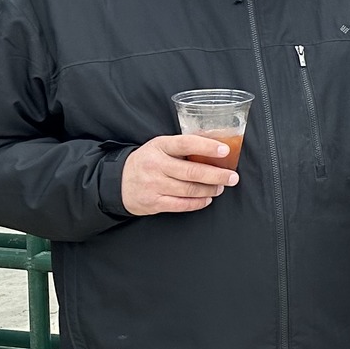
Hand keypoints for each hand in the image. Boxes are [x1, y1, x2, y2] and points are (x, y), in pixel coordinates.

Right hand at [121, 134, 237, 215]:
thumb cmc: (148, 161)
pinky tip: (207, 199)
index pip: (186, 144)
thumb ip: (183, 147)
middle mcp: (155, 165)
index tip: (225, 150)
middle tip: (233, 177)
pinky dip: (198, 202)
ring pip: (190, 189)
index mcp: (160, 146)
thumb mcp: (161, 147)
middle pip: (192, 171)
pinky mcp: (153, 202)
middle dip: (217, 175)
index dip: (207, 147)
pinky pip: (181, 204)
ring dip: (210, 190)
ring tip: (220, 187)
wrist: (116, 182)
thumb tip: (217, 147)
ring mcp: (153, 185)